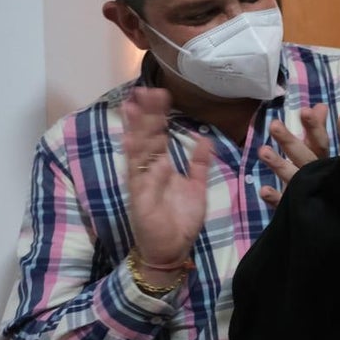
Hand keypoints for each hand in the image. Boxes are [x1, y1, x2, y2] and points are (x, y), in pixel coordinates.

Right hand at [122, 87, 211, 265]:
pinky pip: (137, 175)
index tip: (158, 94)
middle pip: (145, 136)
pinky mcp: (139, 197)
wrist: (173, 249)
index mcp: (162, 167)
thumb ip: (199, 164)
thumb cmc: (181, 220)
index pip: (158, 135)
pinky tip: (135, 139)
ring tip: (134, 106)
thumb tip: (206, 139)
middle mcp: (149, 171)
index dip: (158, 115)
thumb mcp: (197, 186)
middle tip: (144, 89)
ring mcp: (142, 182)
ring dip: (136, 128)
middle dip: (144, 114)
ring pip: (137, 150)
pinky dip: (137, 159)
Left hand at [258, 103, 329, 206]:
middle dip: (290, 141)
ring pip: (293, 177)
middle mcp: (315, 174)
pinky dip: (274, 197)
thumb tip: (318, 105)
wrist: (336, 213)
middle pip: (304, 156)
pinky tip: (263, 190)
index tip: (303, 111)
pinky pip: (283, 204)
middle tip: (274, 125)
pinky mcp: (294, 208)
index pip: (320, 141)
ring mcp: (305, 192)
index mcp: (323, 160)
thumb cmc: (323, 176)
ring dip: (279, 164)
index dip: (313, 127)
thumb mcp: (320, 152)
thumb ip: (317, 131)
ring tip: (262, 151)